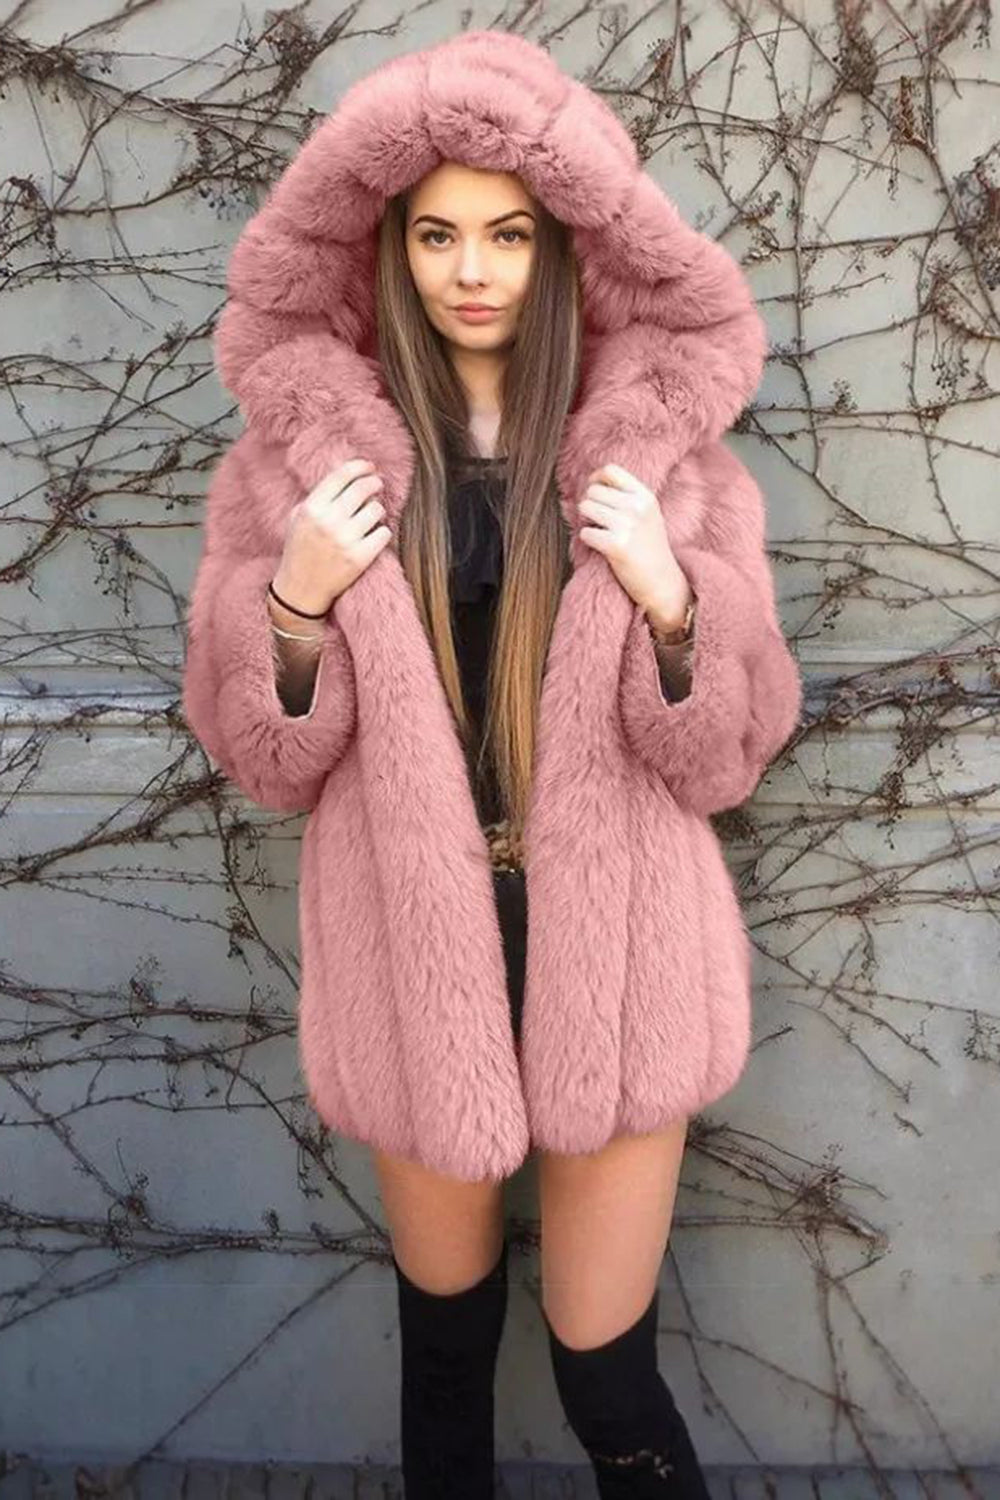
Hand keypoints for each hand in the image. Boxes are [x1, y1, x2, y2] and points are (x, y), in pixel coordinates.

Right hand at [271, 457, 392, 616]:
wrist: (301, 589)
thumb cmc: (300, 549)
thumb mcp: (298, 517)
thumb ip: (318, 496)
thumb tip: (346, 474)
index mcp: (312, 508)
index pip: (342, 476)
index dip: (360, 467)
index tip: (369, 467)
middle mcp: (329, 521)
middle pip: (363, 489)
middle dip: (374, 483)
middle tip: (377, 484)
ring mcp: (346, 540)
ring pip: (377, 510)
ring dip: (377, 510)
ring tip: (371, 515)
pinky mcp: (360, 558)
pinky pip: (384, 533)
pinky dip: (382, 532)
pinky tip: (374, 535)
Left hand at [577, 462, 692, 627]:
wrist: (663, 582)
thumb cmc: (650, 549)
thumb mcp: (647, 515)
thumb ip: (627, 497)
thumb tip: (593, 482)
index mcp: (645, 496)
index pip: (611, 470)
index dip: (595, 478)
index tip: (594, 491)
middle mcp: (637, 507)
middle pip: (593, 490)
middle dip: (589, 505)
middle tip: (598, 520)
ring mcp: (627, 526)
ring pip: (585, 507)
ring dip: (586, 521)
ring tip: (600, 532)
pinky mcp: (615, 545)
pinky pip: (585, 533)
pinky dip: (588, 540)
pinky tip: (601, 547)